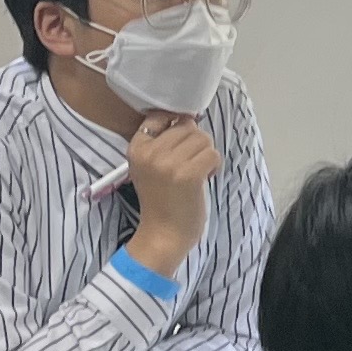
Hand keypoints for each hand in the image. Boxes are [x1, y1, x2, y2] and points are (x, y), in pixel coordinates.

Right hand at [124, 113, 222, 273]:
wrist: (163, 235)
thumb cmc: (161, 200)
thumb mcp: (148, 166)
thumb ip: (161, 142)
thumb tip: (189, 118)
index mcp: (137, 148)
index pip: (160, 115)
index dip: (177, 125)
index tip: (181, 144)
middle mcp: (150, 152)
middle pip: (187, 126)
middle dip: (196, 144)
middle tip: (192, 164)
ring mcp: (169, 163)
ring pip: (203, 139)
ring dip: (206, 155)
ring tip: (198, 172)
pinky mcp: (189, 175)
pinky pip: (213, 154)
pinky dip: (214, 166)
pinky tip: (206, 178)